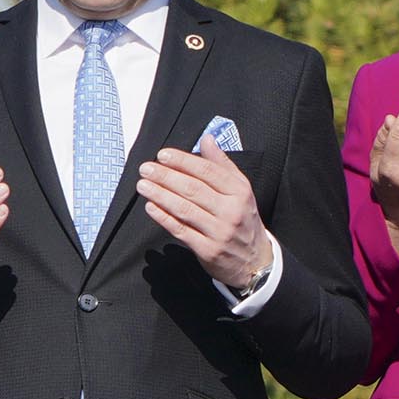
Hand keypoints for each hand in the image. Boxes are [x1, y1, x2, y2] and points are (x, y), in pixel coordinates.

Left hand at [136, 140, 272, 291]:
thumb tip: (207, 138)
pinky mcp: (208, 250)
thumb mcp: (240, 189)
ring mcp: (219, 231)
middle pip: (193, 189)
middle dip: (166, 177)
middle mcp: (231, 210)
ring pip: (185, 209)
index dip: (183, 161)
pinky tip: (150, 206)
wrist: (255, 260)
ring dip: (160, 195)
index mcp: (239, 191)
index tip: (163, 154)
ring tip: (143, 185)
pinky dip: (164, 217)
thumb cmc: (242, 218)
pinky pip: (181, 230)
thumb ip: (222, 164)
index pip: (208, 171)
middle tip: (146, 168)